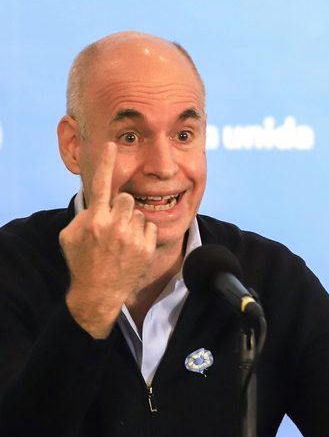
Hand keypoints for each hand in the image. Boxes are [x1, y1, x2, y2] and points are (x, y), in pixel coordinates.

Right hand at [60, 142, 157, 338]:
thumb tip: (97, 202)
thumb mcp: (71, 236)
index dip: (106, 163)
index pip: (101, 185)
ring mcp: (132, 236)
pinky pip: (149, 226)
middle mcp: (114, 225)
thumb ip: (84, 214)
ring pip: (138, 213)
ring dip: (131, 222)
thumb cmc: (83, 261)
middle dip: (121, 207)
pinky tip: (132, 247)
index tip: (112, 144)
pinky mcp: (146, 246)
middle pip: (126, 198)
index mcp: (94, 220)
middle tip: (114, 224)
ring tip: (121, 241)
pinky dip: (142, 233)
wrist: (98, 292)